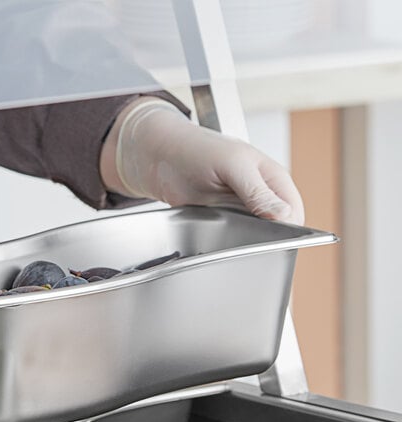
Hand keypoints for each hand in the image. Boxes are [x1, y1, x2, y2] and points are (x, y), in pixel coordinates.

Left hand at [101, 99, 303, 224]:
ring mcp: (240, 210)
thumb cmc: (196, 149)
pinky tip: (216, 239)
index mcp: (273, 178)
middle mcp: (261, 196)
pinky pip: (232, 239)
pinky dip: (226, 242)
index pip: (293, 214)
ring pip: (255, 238)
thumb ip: (257, 191)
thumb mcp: (231, 164)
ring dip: (244, 243)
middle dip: (265, 240)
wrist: (159, 157)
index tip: (269, 241)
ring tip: (227, 237)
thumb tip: (283, 214)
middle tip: (244, 241)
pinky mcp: (221, 221)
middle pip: (277, 230)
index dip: (287, 231)